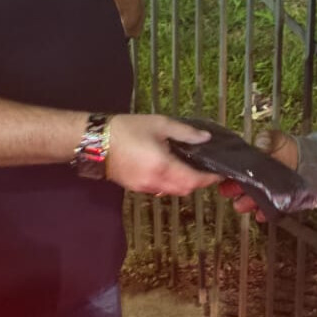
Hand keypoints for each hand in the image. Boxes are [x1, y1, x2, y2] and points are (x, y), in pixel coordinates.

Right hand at [105, 114, 220, 194]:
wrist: (95, 141)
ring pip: (172, 191)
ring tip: (191, 167)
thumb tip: (206, 138)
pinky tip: (171, 168)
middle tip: (207, 168)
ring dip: (184, 183)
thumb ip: (185, 133)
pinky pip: (159, 189)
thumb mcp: (160, 124)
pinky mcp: (135, 187)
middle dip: (198, 182)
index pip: (194, 180)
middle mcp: (155, 182)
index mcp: (163, 166)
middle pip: (185, 190)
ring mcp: (144, 187)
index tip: (220, 172)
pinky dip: (170, 183)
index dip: (209, 178)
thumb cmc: (127, 129)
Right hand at [218, 129, 296, 221]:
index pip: (233, 171)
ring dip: (245, 203)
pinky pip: (269, 211)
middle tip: (227, 191)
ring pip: (251, 201)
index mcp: (249, 164)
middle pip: (239, 188)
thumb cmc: (287, 147)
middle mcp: (254, 181)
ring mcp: (265, 193)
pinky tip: (260, 214)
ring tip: (241, 204)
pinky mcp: (277, 203)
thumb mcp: (275, 139)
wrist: (307, 158)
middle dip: (232, 190)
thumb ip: (266, 140)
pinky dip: (264, 213)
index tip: (220, 176)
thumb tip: (259, 143)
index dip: (226, 174)